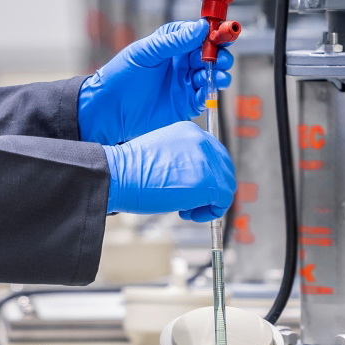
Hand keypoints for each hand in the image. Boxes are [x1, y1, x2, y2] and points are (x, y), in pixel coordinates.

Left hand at [76, 21, 233, 145]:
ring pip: (212, 74)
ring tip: (216, 74)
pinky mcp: (186, 102)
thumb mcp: (146, 52)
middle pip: (210, 53)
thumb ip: (174, 41)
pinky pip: (205, 95)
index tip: (223, 33)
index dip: (213, 33)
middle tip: (220, 58)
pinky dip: (210, 92)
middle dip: (219, 54)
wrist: (109, 110)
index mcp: (172, 43)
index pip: (199, 33)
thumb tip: (200, 27)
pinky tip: (208, 89)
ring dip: (218, 73)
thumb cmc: (120, 75)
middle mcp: (181, 61)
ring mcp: (185, 82)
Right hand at [103, 121, 235, 222]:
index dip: (208, 174)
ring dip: (210, 202)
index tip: (197, 187)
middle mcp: (202, 141)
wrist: (118, 174)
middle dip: (212, 188)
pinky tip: (189, 213)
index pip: (213, 153)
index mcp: (189, 130)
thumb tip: (195, 180)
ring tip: (187, 209)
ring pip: (226, 185)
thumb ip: (182, 160)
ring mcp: (207, 161)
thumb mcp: (161, 154)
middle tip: (194, 201)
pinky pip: (223, 201)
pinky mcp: (208, 182)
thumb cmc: (130, 169)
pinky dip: (210, 212)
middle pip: (224, 168)